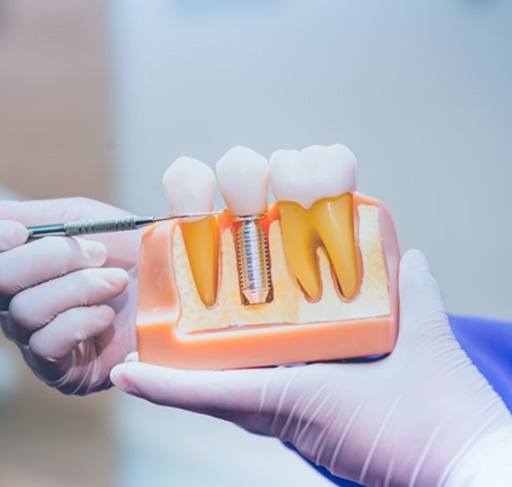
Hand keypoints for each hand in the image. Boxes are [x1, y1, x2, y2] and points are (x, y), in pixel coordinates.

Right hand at [0, 198, 139, 394]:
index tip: (20, 232)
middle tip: (98, 253)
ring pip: (25, 310)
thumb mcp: (83, 218)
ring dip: (79, 288)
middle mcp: (21, 301)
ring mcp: (37, 336)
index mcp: (24, 266)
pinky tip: (107, 315)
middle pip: (0, 279)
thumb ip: (36, 216)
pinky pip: (47, 344)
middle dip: (49, 259)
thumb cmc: (130, 249)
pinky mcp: (60, 369)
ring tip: (117, 281)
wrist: (174, 285)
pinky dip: (81, 322)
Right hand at [111, 250, 511, 484]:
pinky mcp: (274, 407)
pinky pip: (212, 398)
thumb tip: (409, 253)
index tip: (204, 299)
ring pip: (207, 384)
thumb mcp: (417, 331)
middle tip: (159, 320)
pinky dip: (170, 390)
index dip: (228, 329)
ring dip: (165, 371)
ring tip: (131, 350)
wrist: (455, 458)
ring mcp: (276, 400)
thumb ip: (410, 290)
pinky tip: (132, 377)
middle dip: (189, 349)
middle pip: (225, 366)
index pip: (259, 349)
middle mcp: (287, 388)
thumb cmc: (438, 407)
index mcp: (311, 367)